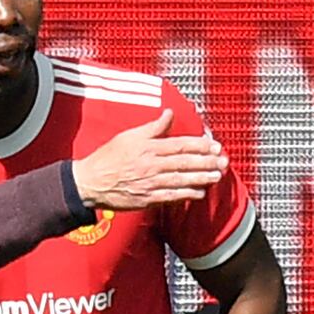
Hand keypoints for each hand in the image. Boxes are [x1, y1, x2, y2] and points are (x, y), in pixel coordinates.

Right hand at [71, 108, 228, 209]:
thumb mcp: (129, 136)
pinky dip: (186, 194)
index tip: (215, 146)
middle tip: (224, 162)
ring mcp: (149, 184)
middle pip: (185, 163)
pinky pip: (170, 196)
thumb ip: (152, 127)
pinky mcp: (146, 199)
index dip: (201, 146)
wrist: (89, 183)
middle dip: (207, 162)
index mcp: (148, 148)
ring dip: (201, 178)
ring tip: (217, 176)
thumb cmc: (107, 158)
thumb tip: (168, 114)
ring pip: (181, 180)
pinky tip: (199, 193)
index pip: (180, 145)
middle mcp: (151, 165)